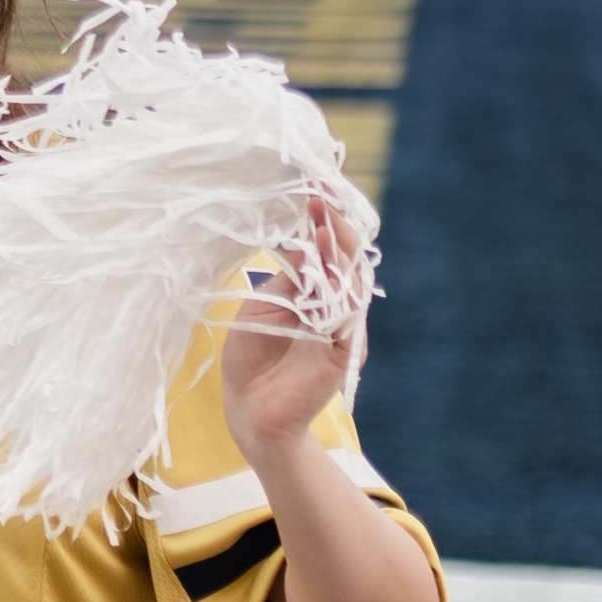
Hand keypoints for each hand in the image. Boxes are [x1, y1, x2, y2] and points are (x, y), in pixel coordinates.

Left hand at [221, 196, 368, 462]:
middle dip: (338, 225)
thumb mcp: (263, 308)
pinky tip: (329, 266)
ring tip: (327, 219)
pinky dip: (340, 289)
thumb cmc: (252, 359)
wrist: (250, 412)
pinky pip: (347, 315)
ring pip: (351, 281)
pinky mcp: (342, 352)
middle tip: (325, 194)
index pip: (327, 251)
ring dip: (339, 250)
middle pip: (346, 259)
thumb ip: (288, 279)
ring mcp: (341, 329)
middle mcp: (334, 308)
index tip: (317, 189)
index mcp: (314, 294)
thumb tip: (304, 238)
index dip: (325, 221)